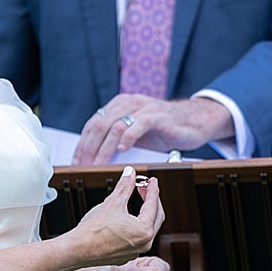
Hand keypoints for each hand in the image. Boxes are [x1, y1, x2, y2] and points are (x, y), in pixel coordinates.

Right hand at [71, 166, 164, 265]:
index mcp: (144, 230)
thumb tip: (131, 173)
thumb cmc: (93, 230)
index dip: (153, 189)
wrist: (77, 250)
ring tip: (137, 200)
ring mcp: (136, 251)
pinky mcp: (127, 255)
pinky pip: (137, 238)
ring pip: (147, 228)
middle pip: (156, 216)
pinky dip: (136, 225)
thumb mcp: (112, 202)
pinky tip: (128, 218)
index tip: (152, 180)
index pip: (154, 204)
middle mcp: (144, 243)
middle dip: (152, 200)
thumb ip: (125, 186)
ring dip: (145, 213)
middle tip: (145, 188)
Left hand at [74, 95, 232, 163]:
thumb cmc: (164, 129)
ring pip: (116, 126)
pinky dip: (128, 138)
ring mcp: (143, 108)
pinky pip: (139, 125)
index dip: (82, 144)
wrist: (195, 120)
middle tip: (84, 166)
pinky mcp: (157, 116)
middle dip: (89, 148)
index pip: (93, 124)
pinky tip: (122, 150)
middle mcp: (129, 103)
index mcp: (119, 105)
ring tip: (98, 164)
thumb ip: (118, 138)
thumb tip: (95, 158)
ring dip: (104, 148)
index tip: (76, 163)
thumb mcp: (136, 133)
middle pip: (100, 125)